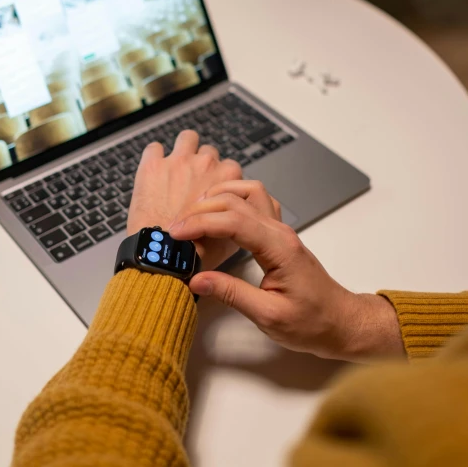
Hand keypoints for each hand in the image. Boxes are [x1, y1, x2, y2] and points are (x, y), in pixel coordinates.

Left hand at [127, 130, 241, 269]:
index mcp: (227, 177)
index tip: (210, 188)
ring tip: (175, 167)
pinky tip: (154, 172)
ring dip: (183, 149)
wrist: (166, 256)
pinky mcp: (153, 164)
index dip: (218, 179)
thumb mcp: (232, 234)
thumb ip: (236, 210)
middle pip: (208, 153)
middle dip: (201, 164)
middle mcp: (206, 163)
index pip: (228, 166)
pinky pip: (154, 148)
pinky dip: (154, 157)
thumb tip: (234, 208)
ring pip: (187, 138)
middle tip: (192, 182)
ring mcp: (179, 161)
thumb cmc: (197, 250)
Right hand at [171, 198, 404, 361]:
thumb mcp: (269, 317)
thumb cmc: (311, 323)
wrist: (340, 322)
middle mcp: (279, 232)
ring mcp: (280, 230)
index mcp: (278, 248)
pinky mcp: (278, 235)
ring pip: (248, 192)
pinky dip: (232, 199)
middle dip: (201, 209)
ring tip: (192, 214)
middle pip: (236, 201)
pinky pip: (255, 202)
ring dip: (218, 196)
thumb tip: (197, 279)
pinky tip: (217, 213)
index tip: (175, 233)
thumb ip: (233, 295)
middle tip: (175, 227)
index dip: (200, 223)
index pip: (233, 221)